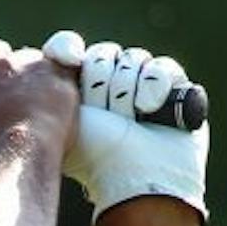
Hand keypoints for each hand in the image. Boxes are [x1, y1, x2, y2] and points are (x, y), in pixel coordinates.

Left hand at [43, 30, 208, 221]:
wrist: (138, 176)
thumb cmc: (96, 155)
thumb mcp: (63, 118)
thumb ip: (52, 82)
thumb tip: (62, 51)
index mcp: (78, 91)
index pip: (71, 49)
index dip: (69, 50)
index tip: (70, 60)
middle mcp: (109, 86)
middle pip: (104, 53)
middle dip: (103, 84)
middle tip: (107, 115)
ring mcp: (142, 87)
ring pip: (134, 59)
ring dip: (128, 92)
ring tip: (132, 120)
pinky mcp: (174, 90)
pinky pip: (163, 68)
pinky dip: (157, 86)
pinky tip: (151, 109)